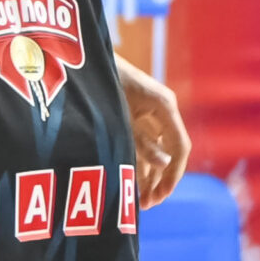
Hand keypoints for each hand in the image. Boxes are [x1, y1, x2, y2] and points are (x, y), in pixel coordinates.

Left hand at [116, 55, 189, 208]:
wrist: (79, 56)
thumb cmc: (101, 82)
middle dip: (160, 179)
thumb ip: (141, 140)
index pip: (180, 146)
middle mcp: (162, 110)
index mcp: (165, 106)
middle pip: (169, 151)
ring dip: (149, 175)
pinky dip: (139, 162)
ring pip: (156, 150)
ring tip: (141, 202)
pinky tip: (132, 183)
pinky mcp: (136, 116)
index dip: (174, 174)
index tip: (163, 195)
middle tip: (149, 204)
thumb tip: (165, 165)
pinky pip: (144, 143)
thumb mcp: (120, 114)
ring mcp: (150, 113)